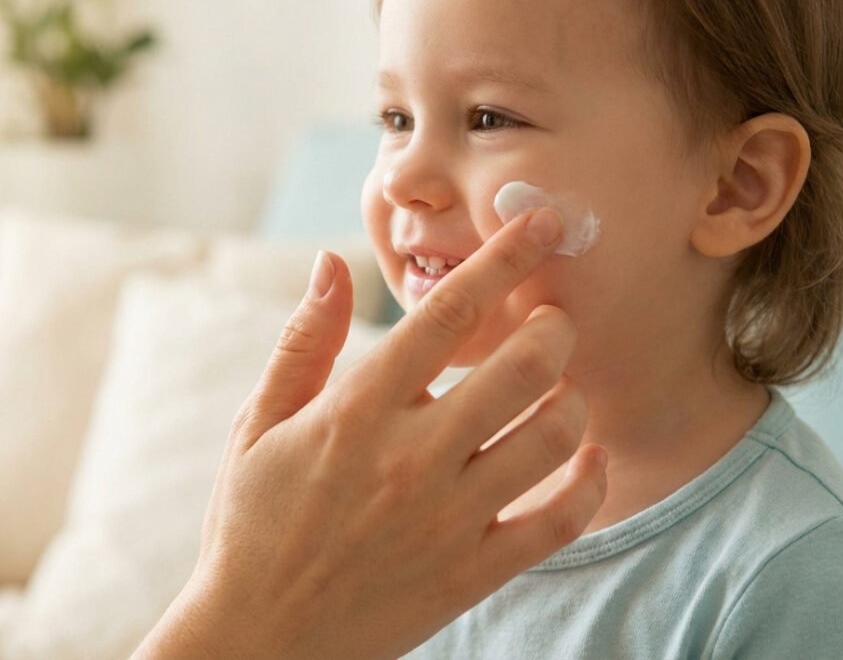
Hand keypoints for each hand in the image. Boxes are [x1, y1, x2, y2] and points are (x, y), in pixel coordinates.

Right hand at [132, 208, 606, 659]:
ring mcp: (448, 518)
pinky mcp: (472, 572)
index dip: (502, 257)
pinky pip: (560, 520)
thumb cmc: (252, 523)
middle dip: (553, 326)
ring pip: (554, 436)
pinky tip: (587, 456)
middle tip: (551, 318)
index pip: (446, 314)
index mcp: (355, 411)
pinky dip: (590, 481)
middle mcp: (410, 458)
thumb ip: (302, 342)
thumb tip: (329, 263)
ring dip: (572, 398)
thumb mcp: (257, 425)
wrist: (259, 639)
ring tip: (558, 388)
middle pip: (522, 366)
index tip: (542, 223)